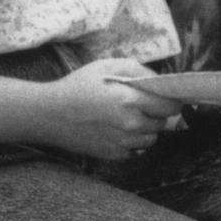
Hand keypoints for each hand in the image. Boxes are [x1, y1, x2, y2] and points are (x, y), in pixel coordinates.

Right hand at [44, 59, 183, 161]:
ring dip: (145, 129)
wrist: (49, 114)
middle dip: (156, 114)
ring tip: (125, 118)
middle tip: (139, 106)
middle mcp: (131, 124)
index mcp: (131, 100)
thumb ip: (139, 70)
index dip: (171, 101)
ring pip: (152, 138)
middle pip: (164, 123)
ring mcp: (124, 142)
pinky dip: (132, 141)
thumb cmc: (78, 86)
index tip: (165, 98)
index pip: (172, 106)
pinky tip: (115, 130)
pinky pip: (137, 149)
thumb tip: (161, 81)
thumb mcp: (107, 66)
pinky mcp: (116, 154)